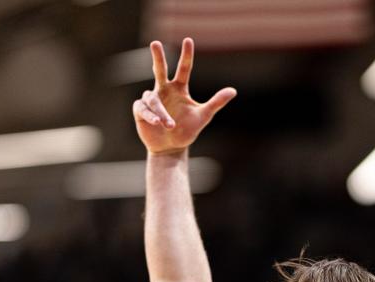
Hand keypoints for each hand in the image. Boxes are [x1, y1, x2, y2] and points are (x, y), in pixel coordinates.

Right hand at [132, 38, 236, 155]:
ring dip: (161, 112)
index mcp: (179, 88)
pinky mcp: (140, 110)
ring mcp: (151, 99)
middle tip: (155, 43)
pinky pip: (143, 108)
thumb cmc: (187, 130)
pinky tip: (156, 122)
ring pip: (153, 99)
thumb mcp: (203, 116)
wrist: (171, 147)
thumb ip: (216, 102)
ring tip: (170, 125)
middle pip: (160, 70)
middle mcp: (164, 90)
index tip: (188, 40)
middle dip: (158, 57)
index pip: (184, 69)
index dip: (187, 55)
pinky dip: (150, 115)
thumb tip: (234, 90)